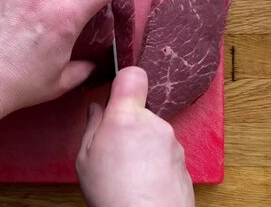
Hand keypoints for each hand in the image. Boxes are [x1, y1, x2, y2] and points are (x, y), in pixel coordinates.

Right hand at [76, 67, 194, 206]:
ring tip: (128, 172)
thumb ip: (92, 126)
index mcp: (125, 117)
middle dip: (128, 125)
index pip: (133, 76)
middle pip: (140, 111)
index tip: (118, 93)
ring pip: (153, 133)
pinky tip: (143, 182)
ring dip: (143, 146)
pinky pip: (165, 152)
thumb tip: (97, 110)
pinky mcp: (184, 161)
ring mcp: (172, 142)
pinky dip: (155, 163)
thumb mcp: (85, 158)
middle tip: (113, 150)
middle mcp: (154, 124)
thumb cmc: (112, 194)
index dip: (125, 81)